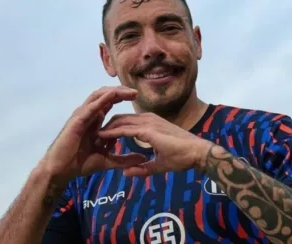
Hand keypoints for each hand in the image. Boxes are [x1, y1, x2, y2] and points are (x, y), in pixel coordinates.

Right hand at [39, 86, 146, 187]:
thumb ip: (124, 158)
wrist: (61, 171)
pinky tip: (113, 95)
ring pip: (99, 96)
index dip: (122, 97)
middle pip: (105, 95)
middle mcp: (88, 114)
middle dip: (121, 91)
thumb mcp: (107, 160)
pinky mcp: (77, 120)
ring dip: (115, 92)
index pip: (109, 102)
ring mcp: (82, 115)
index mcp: (94, 120)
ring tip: (129, 92)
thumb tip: (143, 158)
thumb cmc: (79, 164)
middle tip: (136, 92)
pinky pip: (91, 106)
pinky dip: (102, 99)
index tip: (137, 97)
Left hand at [98, 112, 212, 175]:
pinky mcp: (148, 129)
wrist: (197, 153)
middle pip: (120, 119)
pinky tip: (102, 137)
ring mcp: (148, 122)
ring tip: (94, 139)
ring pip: (120, 121)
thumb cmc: (182, 157)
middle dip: (106, 128)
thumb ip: (143, 167)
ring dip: (106, 129)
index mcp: (150, 125)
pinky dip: (112, 132)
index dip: (113, 131)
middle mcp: (148, 119)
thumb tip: (126, 172)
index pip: (126, 123)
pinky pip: (125, 128)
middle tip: (95, 140)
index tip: (103, 142)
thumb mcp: (158, 164)